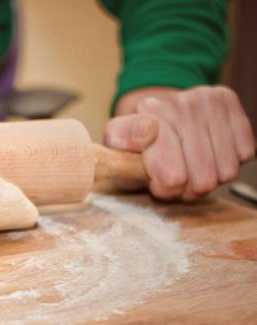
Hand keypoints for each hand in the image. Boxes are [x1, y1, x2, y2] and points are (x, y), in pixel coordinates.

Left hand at [104, 86, 254, 199]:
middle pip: (203, 179)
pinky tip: (208, 153)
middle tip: (173, 179)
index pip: (172, 176)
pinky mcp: (228, 101)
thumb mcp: (117, 152)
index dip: (165, 188)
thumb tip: (147, 132)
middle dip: (187, 189)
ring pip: (226, 170)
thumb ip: (120, 145)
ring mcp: (206, 99)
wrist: (154, 116)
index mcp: (147, 114)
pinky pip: (244, 153)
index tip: (155, 181)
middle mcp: (178, 102)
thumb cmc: (135, 144)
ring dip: (209, 178)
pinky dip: (226, 161)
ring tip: (189, 167)